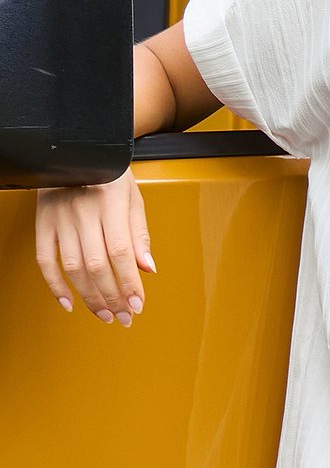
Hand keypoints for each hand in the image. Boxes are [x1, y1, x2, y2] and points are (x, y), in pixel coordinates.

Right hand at [36, 170, 154, 325]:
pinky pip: (45, 261)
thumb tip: (148, 268)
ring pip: (73, 268)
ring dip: (90, 297)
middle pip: (97, 265)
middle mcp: (83, 210)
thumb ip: (139, 233)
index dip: (129, 283)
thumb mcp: (132, 196)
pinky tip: (70, 303)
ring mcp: (60, 217)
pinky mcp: (42, 222)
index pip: (120, 252)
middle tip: (124, 317)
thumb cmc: (108, 171)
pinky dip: (55, 285)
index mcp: (110, 201)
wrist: (74, 149)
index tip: (138, 305)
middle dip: (113, 297)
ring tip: (105, 314)